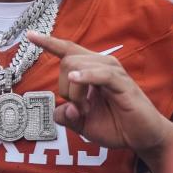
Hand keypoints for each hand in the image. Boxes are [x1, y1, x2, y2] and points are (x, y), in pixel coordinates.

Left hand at [29, 32, 172, 153]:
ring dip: (75, 94)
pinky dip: (86, 77)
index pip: (68, 51)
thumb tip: (62, 108)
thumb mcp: (83, 125)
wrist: (143, 136)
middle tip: (79, 110)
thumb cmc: (116, 126)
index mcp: (92, 70)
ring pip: (78, 67)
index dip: (49, 43)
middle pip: (67, 61)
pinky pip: (100, 74)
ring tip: (87, 111)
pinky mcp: (122, 83)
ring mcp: (113, 72)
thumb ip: (67, 116)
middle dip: (65, 89)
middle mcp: (102, 64)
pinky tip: (76, 81)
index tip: (30, 35)